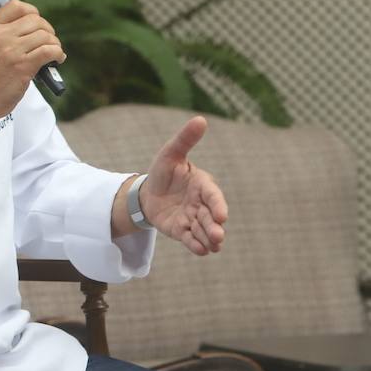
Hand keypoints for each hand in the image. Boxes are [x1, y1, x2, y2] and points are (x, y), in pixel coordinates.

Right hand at [0, 0, 63, 122]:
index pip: (16, 6)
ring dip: (55, 44)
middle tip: (48, 42)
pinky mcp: (23, 66)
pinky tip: (57, 60)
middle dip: (47, 30)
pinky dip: (58, 54)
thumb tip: (34, 28)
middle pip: (35, 20)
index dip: (32, 12)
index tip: (36, 24)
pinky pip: (51, 50)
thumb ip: (4, 35)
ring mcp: (11, 51)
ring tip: (53, 54)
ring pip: (45, 35)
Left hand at [141, 116, 226, 254]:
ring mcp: (193, 219)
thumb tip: (200, 119)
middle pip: (211, 217)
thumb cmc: (164, 171)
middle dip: (214, 227)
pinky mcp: (182, 231)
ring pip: (203, 230)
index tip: (222, 216)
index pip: (213, 196)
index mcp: (202, 185)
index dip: (218, 205)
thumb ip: (185, 140)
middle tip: (218, 236)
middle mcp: (201, 204)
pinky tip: (200, 251)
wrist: (148, 192)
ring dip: (208, 238)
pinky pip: (190, 239)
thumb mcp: (170, 154)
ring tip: (212, 246)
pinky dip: (196, 245)